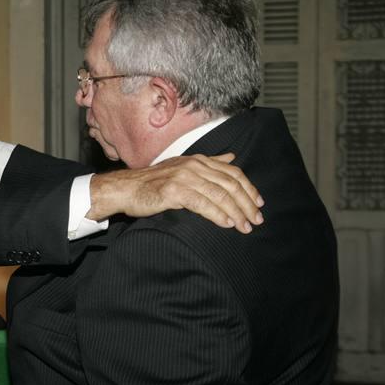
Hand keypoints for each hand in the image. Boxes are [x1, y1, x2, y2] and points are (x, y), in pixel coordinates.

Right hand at [87, 153, 263, 233]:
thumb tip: (232, 157)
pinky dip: (218, 215)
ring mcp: (184, 177)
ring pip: (220, 195)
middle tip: (256, 220)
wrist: (126, 188)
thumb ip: (209, 163)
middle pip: (230, 184)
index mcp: (198, 160)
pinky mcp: (175, 191)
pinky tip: (227, 224)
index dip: (249, 189)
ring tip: (245, 227)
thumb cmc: (153, 182)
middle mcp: (194, 166)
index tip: (258, 204)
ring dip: (236, 212)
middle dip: (247, 204)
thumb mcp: (183, 167)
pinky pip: (204, 204)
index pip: (233, 173)